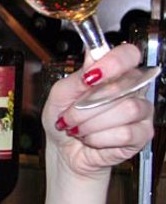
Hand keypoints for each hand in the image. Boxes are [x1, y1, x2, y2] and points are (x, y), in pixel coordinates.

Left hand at [42, 44, 153, 181]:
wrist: (63, 148)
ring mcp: (141, 110)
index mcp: (113, 72)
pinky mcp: (142, 134)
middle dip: (86, 104)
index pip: (128, 55)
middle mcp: (131, 88)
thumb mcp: (60, 95)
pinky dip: (99, 138)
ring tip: (79, 128)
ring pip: (126, 109)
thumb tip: (92, 60)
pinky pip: (126, 133)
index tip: (90, 76)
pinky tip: (91, 138)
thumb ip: (76, 77)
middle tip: (70, 114)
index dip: (112, 63)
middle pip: (122, 85)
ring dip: (92, 122)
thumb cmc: (64, 118)